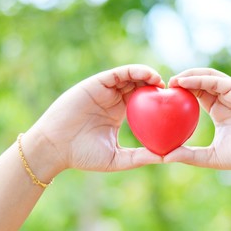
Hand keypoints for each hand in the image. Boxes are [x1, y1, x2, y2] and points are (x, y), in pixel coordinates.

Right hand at [25, 64, 164, 171]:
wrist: (55, 148)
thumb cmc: (84, 156)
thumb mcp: (118, 158)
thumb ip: (140, 157)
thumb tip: (166, 158)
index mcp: (119, 113)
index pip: (143, 102)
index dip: (159, 101)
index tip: (175, 106)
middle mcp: (113, 100)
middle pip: (139, 86)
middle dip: (155, 86)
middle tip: (172, 91)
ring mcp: (104, 91)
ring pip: (130, 77)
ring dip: (147, 75)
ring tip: (161, 82)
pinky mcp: (96, 83)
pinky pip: (118, 73)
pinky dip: (134, 71)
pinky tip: (149, 76)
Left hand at [165, 68, 230, 169]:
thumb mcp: (212, 156)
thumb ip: (190, 155)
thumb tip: (163, 157)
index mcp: (220, 111)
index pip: (197, 97)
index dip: (181, 95)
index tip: (164, 98)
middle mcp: (226, 99)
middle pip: (200, 84)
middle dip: (182, 82)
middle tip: (165, 86)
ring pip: (208, 78)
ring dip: (189, 76)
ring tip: (173, 81)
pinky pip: (216, 80)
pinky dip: (200, 79)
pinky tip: (184, 81)